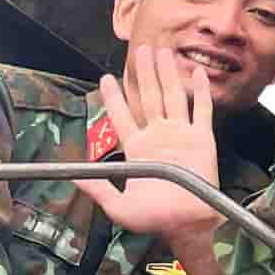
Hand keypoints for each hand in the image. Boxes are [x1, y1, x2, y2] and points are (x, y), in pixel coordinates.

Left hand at [84, 46, 224, 239]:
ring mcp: (181, 135)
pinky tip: (196, 73)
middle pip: (148, 97)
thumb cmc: (155, 219)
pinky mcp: (203, 139)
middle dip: (144, 73)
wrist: (189, 224)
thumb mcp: (118, 207)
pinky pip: (201, 110)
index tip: (106, 77)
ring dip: (167, 74)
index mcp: (138, 149)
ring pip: (172, 96)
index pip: (123, 115)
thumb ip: (98, 189)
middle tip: (141, 50)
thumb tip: (71, 176)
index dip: (114, 96)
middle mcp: (158, 137)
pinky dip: (200, 91)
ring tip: (162, 52)